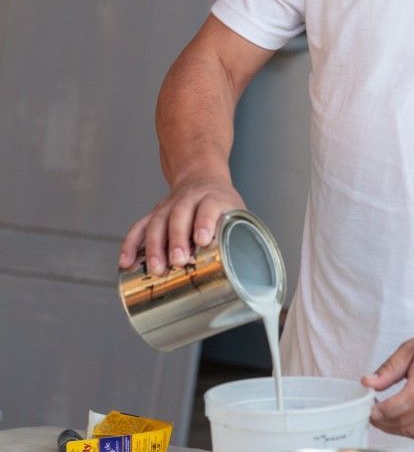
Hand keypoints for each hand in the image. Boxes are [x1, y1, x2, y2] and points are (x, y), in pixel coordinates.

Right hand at [118, 179, 245, 275]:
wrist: (201, 176)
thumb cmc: (222, 205)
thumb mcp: (236, 213)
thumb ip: (241, 237)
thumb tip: (251, 274)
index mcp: (212, 198)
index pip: (208, 207)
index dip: (204, 222)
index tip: (202, 240)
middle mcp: (188, 199)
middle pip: (179, 216)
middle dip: (177, 239)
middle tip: (178, 261)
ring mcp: (168, 206)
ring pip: (157, 222)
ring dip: (154, 246)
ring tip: (156, 269)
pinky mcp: (154, 214)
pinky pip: (139, 227)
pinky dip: (130, 244)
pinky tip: (125, 262)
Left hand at [361, 330, 413, 439]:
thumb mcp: (410, 349)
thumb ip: (388, 369)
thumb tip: (367, 383)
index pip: (407, 401)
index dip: (386, 410)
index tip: (370, 409)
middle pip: (407, 420)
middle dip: (383, 421)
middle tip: (370, 413)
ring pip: (413, 431)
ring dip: (393, 429)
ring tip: (381, 417)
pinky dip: (407, 431)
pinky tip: (397, 421)